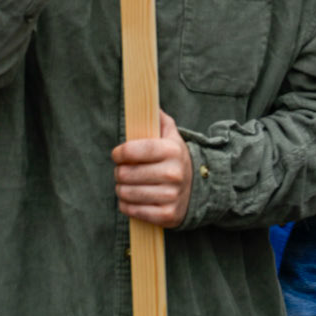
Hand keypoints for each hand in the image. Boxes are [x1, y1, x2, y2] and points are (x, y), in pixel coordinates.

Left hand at [112, 110, 193, 225]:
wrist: (198, 188)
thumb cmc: (175, 159)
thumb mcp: (172, 136)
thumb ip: (158, 119)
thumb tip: (146, 101)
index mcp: (172, 150)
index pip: (134, 150)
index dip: (119, 153)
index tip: (117, 154)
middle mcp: (173, 173)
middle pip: (126, 174)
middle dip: (119, 172)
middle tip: (122, 171)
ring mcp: (171, 195)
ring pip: (127, 193)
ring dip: (121, 189)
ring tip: (126, 185)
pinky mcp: (167, 215)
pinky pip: (133, 210)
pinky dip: (127, 205)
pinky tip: (131, 199)